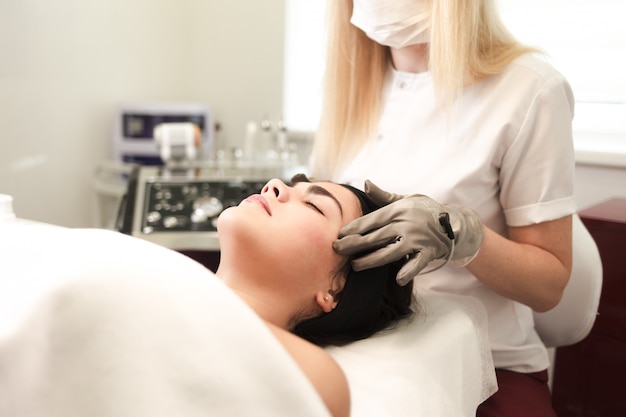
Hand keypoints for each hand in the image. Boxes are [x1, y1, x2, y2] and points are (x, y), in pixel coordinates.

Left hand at [333, 181, 483, 284]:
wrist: (455, 222)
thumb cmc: (425, 210)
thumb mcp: (405, 199)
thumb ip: (384, 196)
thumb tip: (366, 184)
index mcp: (399, 210)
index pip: (372, 220)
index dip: (355, 228)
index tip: (339, 234)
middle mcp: (406, 224)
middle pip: (376, 236)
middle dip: (354, 244)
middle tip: (337, 249)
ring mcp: (418, 239)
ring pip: (390, 252)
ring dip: (371, 260)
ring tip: (355, 265)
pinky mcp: (428, 252)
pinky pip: (417, 263)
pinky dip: (409, 270)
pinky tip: (398, 278)